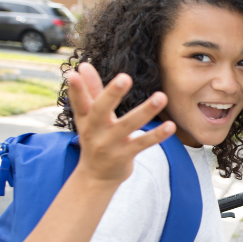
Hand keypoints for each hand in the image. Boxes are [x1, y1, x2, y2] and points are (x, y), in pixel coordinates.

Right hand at [65, 63, 175, 183]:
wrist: (96, 176)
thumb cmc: (95, 138)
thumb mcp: (89, 117)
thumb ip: (90, 90)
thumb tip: (84, 65)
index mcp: (85, 118)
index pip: (79, 101)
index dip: (76, 89)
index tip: (72, 74)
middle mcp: (94, 131)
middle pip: (101, 110)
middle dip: (112, 94)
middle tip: (124, 77)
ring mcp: (109, 145)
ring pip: (128, 125)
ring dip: (145, 111)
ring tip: (161, 97)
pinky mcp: (124, 156)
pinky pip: (142, 144)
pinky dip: (157, 135)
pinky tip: (170, 125)